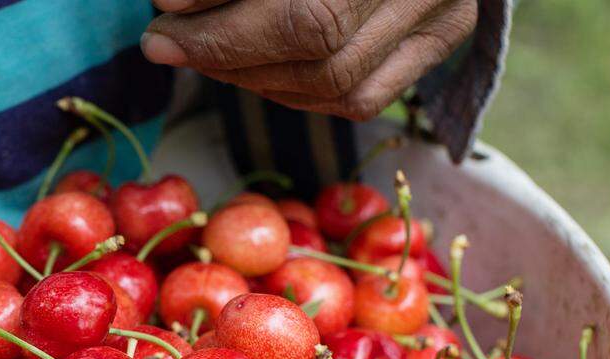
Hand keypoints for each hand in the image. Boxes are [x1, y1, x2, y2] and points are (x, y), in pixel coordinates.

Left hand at [143, 0, 477, 120]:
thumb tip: (170, 2)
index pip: (307, 4)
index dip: (222, 7)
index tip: (163, 2)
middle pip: (317, 34)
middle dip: (223, 46)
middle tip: (163, 38)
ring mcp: (446, 8)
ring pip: (335, 79)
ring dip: (249, 75)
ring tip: (199, 50)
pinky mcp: (444, 38)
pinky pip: (360, 98)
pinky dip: (294, 93)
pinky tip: (251, 72)